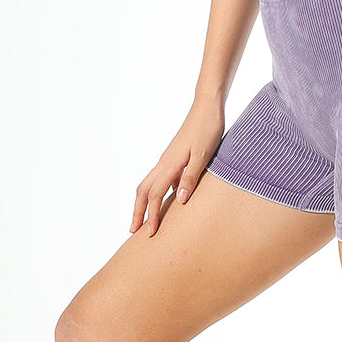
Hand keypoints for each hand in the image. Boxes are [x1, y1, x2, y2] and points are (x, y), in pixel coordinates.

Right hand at [130, 98, 225, 236]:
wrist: (207, 108)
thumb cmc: (208, 129)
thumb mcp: (203, 154)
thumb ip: (191, 176)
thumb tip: (179, 200)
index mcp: (170, 164)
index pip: (154, 195)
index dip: (151, 215)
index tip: (150, 234)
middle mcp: (164, 162)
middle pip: (143, 190)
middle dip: (137, 211)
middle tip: (133, 231)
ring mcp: (168, 159)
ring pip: (149, 184)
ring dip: (144, 203)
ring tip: (144, 219)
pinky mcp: (174, 157)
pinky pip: (161, 179)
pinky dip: (157, 193)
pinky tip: (167, 201)